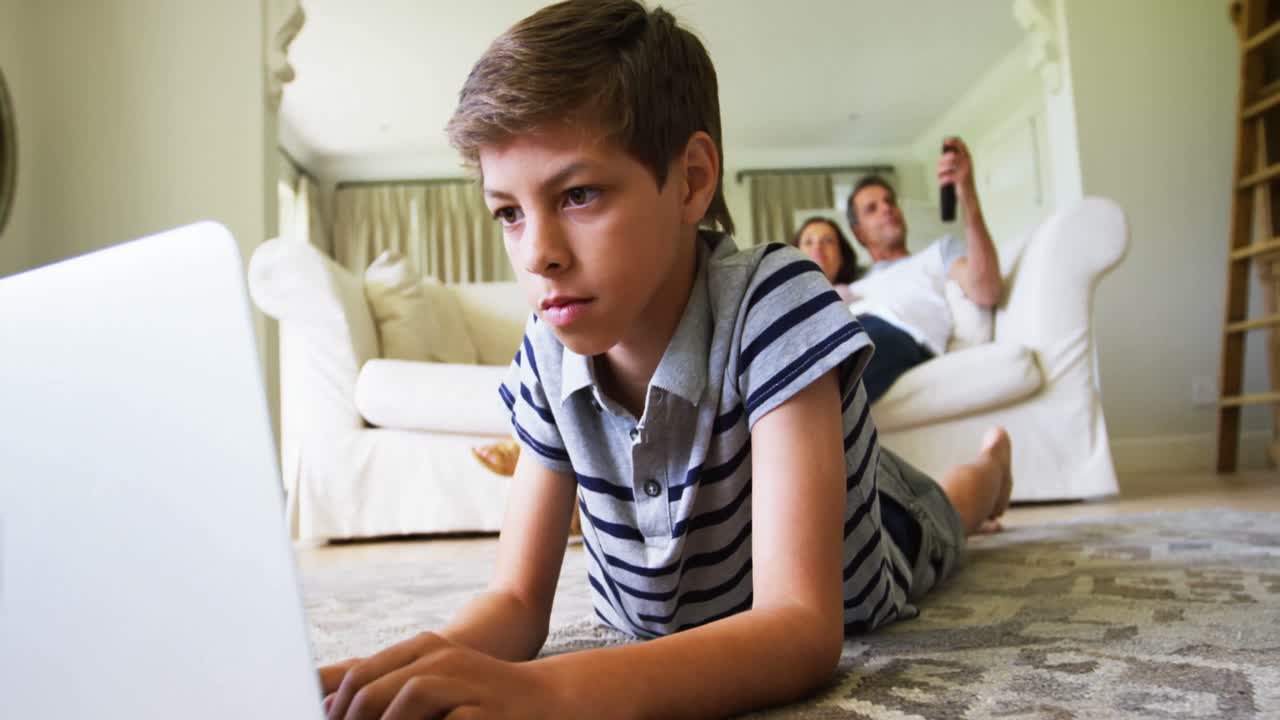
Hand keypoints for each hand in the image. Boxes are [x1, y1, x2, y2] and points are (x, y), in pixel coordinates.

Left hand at [319, 632, 570, 719]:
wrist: (547, 699)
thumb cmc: (480, 698)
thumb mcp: (434, 683)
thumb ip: (390, 691)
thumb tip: (333, 710)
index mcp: (422, 650)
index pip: (359, 674)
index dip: (335, 706)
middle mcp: (441, 658)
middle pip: (376, 686)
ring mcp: (466, 681)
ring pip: (410, 696)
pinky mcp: (486, 709)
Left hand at [937, 136, 975, 197]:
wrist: (969, 195)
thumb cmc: (962, 181)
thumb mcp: (960, 168)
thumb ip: (954, 160)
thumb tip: (944, 154)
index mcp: (967, 157)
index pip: (961, 144)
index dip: (953, 141)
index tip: (945, 141)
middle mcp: (967, 162)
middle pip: (952, 154)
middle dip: (942, 160)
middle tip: (939, 165)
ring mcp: (965, 170)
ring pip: (948, 165)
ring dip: (940, 170)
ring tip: (940, 175)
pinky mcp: (961, 179)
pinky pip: (948, 176)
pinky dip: (942, 180)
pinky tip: (942, 182)